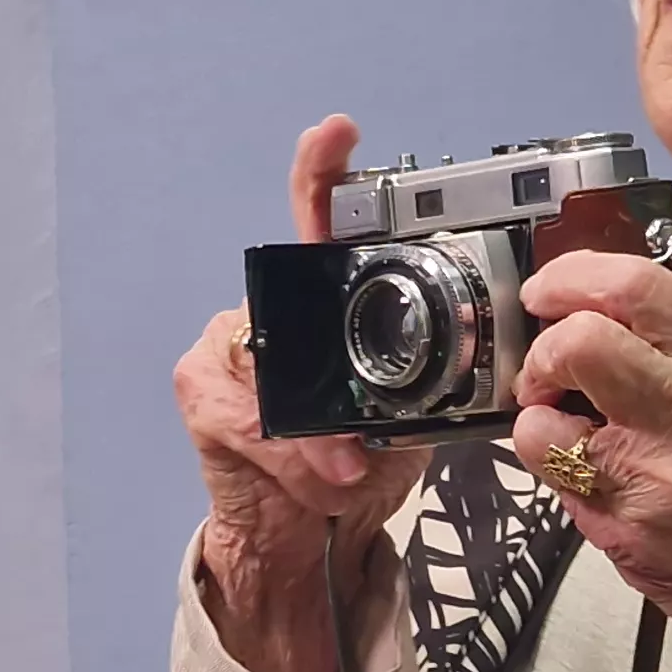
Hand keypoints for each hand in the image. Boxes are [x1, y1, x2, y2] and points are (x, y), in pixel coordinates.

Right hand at [178, 116, 431, 671]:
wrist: (299, 539)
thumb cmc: (356, 467)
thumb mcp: (408, 425)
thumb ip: (424, 392)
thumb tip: (470, 381)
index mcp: (331, 305)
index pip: (324, 221)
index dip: (325, 172)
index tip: (337, 132)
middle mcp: (276, 310)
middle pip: (299, 305)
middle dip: (336, 375)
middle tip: (354, 439)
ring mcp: (230, 343)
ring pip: (282, 380)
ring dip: (323, 447)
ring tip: (348, 479)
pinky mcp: (200, 388)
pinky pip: (252, 421)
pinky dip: (292, 462)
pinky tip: (313, 481)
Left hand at [506, 250, 671, 671]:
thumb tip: (594, 321)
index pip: (634, 285)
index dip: (568, 279)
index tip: (545, 296)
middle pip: (578, 341)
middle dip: (542, 352)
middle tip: (549, 375)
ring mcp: (657, 473)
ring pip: (541, 420)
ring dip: (537, 422)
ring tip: (569, 436)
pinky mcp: (627, 531)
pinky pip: (555, 483)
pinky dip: (554, 474)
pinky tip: (590, 483)